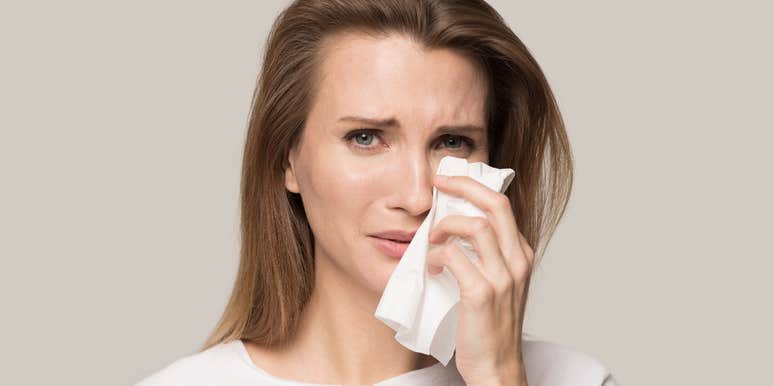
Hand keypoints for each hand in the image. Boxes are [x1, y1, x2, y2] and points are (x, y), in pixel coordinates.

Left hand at [426, 174, 532, 385]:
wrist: (497, 367)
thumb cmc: (490, 326)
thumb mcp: (496, 283)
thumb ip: (484, 255)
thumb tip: (452, 227)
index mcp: (521, 254)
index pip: (502, 204)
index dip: (473, 186)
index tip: (448, 180)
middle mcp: (517, 261)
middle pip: (495, 204)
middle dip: (463, 185)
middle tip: (438, 183)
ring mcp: (503, 278)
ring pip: (475, 226)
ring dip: (445, 226)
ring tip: (431, 240)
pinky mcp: (482, 294)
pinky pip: (455, 257)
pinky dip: (438, 255)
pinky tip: (432, 265)